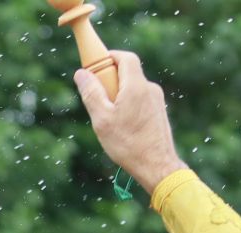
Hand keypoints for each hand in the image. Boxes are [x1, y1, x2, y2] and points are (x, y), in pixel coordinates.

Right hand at [73, 50, 187, 192]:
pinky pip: (139, 101)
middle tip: (97, 99)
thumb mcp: (102, 119)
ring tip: (110, 121)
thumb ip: (91, 93)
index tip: (96, 65)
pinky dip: (127, 106)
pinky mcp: (158, 112)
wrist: (157, 166)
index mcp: (136, 86)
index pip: (125, 57)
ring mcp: (157, 100)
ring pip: (132, 89)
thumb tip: (81, 73)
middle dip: (110, 81)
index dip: (110, 57)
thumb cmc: (128, 144)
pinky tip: (122, 128)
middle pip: (127, 73)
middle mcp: (149, 89)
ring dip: (118, 96)